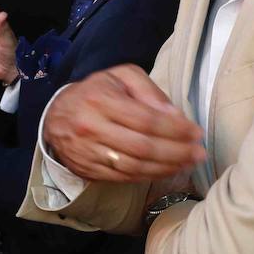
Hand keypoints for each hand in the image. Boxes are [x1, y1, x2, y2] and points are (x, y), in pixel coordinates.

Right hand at [43, 64, 206, 182]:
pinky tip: (167, 170)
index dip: (175, 129)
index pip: (146, 119)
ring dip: (166, 168)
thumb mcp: (121, 77)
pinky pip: (124, 177)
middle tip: (199, 153)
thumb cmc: (95, 92)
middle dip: (176, 152)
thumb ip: (149, 91)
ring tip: (188, 164)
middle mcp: (93, 128)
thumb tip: (174, 115)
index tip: (196, 133)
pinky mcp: (88, 169)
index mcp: (101, 100)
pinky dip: (149, 175)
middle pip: (143, 147)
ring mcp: (89, 152)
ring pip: (134, 166)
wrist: (55, 117)